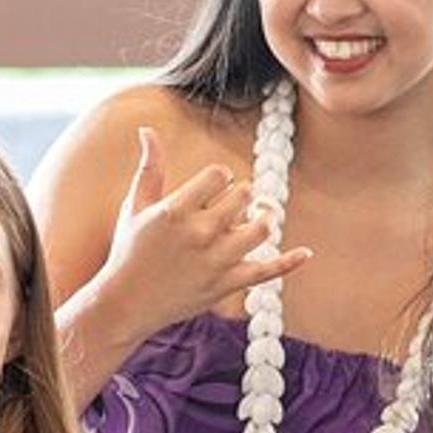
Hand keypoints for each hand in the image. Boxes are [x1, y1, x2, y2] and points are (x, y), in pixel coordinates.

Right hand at [95, 127, 312, 335]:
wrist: (126, 303)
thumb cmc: (129, 250)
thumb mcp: (135, 206)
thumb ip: (149, 167)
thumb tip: (147, 130)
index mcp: (176, 210)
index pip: (219, 175)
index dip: (219, 178)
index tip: (212, 188)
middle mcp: (200, 233)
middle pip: (243, 196)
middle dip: (240, 197)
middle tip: (232, 205)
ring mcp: (216, 261)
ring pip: (261, 228)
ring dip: (263, 219)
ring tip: (258, 218)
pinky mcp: (227, 285)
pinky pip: (266, 271)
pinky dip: (289, 262)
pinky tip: (306, 252)